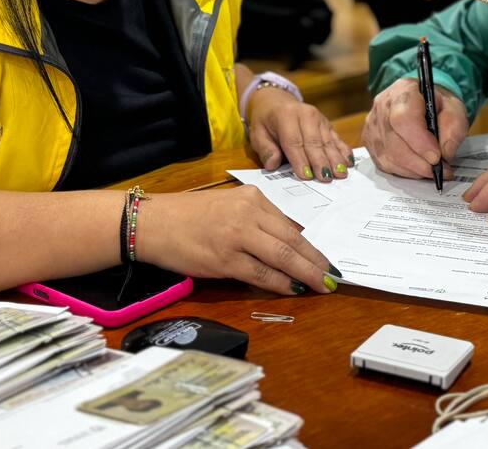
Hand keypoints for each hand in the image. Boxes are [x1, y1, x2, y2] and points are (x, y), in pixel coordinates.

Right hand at [136, 188, 339, 295]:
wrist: (152, 223)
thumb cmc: (189, 216)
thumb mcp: (229, 206)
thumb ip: (257, 220)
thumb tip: (288, 243)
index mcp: (252, 197)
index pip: (291, 225)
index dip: (312, 246)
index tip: (327, 259)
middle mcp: (248, 213)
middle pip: (293, 241)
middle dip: (317, 262)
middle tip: (335, 277)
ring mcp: (237, 236)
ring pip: (283, 257)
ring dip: (306, 274)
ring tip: (322, 286)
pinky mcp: (225, 259)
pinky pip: (262, 274)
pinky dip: (282, 283)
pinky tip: (294, 289)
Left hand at [249, 87, 352, 181]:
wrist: (275, 101)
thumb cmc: (266, 121)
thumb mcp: (257, 133)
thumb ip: (265, 149)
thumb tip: (273, 164)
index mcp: (285, 116)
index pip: (293, 141)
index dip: (300, 159)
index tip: (306, 176)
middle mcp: (305, 114)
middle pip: (314, 142)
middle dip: (320, 161)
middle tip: (326, 178)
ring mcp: (319, 118)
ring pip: (327, 141)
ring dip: (335, 159)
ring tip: (340, 174)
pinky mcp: (327, 124)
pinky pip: (336, 138)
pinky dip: (343, 150)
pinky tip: (348, 162)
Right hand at [362, 78, 467, 178]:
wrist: (423, 101)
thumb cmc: (437, 104)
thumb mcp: (455, 108)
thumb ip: (454, 128)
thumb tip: (444, 154)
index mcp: (403, 91)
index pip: (403, 119)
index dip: (420, 142)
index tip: (437, 157)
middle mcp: (382, 106)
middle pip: (395, 143)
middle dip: (420, 163)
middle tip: (441, 168)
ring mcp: (373, 125)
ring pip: (389, 158)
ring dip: (415, 169)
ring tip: (432, 168)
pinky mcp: (370, 142)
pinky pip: (386, 164)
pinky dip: (405, 171)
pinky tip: (418, 165)